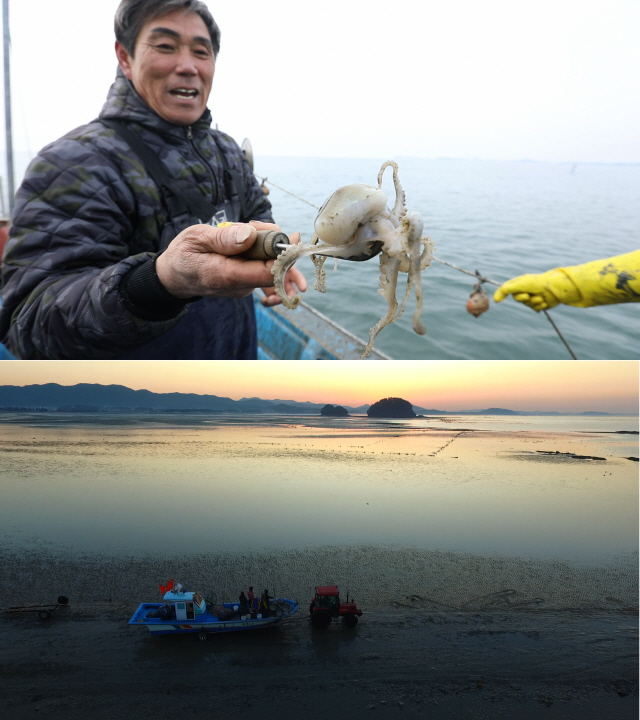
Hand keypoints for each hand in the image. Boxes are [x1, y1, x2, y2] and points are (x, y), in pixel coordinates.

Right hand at [155, 221, 305, 300]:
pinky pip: (262, 266)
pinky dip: (261, 250)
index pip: (268, 272)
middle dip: (275, 243)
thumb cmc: (183, 255)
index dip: (284, 256)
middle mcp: (240, 286)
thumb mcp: (196, 238)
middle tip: (258, 224)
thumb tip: (250, 235)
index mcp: (227, 276)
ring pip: (269, 265)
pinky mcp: (246, 283)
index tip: (291, 236)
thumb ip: (223, 238)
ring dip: (266, 244)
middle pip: (274, 269)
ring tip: (248, 228)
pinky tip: (249, 237)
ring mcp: (244, 286)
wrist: (174, 277)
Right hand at [493, 274, 559, 310]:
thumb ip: (506, 290)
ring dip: (533, 302)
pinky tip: (544, 301)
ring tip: (540, 296)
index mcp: (520, 283)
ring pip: (527, 305)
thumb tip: (495, 299)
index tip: (497, 300)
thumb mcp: (520, 284)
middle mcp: (526, 289)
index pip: (507, 289)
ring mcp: (533, 296)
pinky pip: (535, 308)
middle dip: (523, 298)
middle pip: (517, 299)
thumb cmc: (537, 283)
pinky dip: (539, 305)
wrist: (555, 288)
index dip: (502, 294)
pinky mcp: (540, 303)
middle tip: (528, 295)